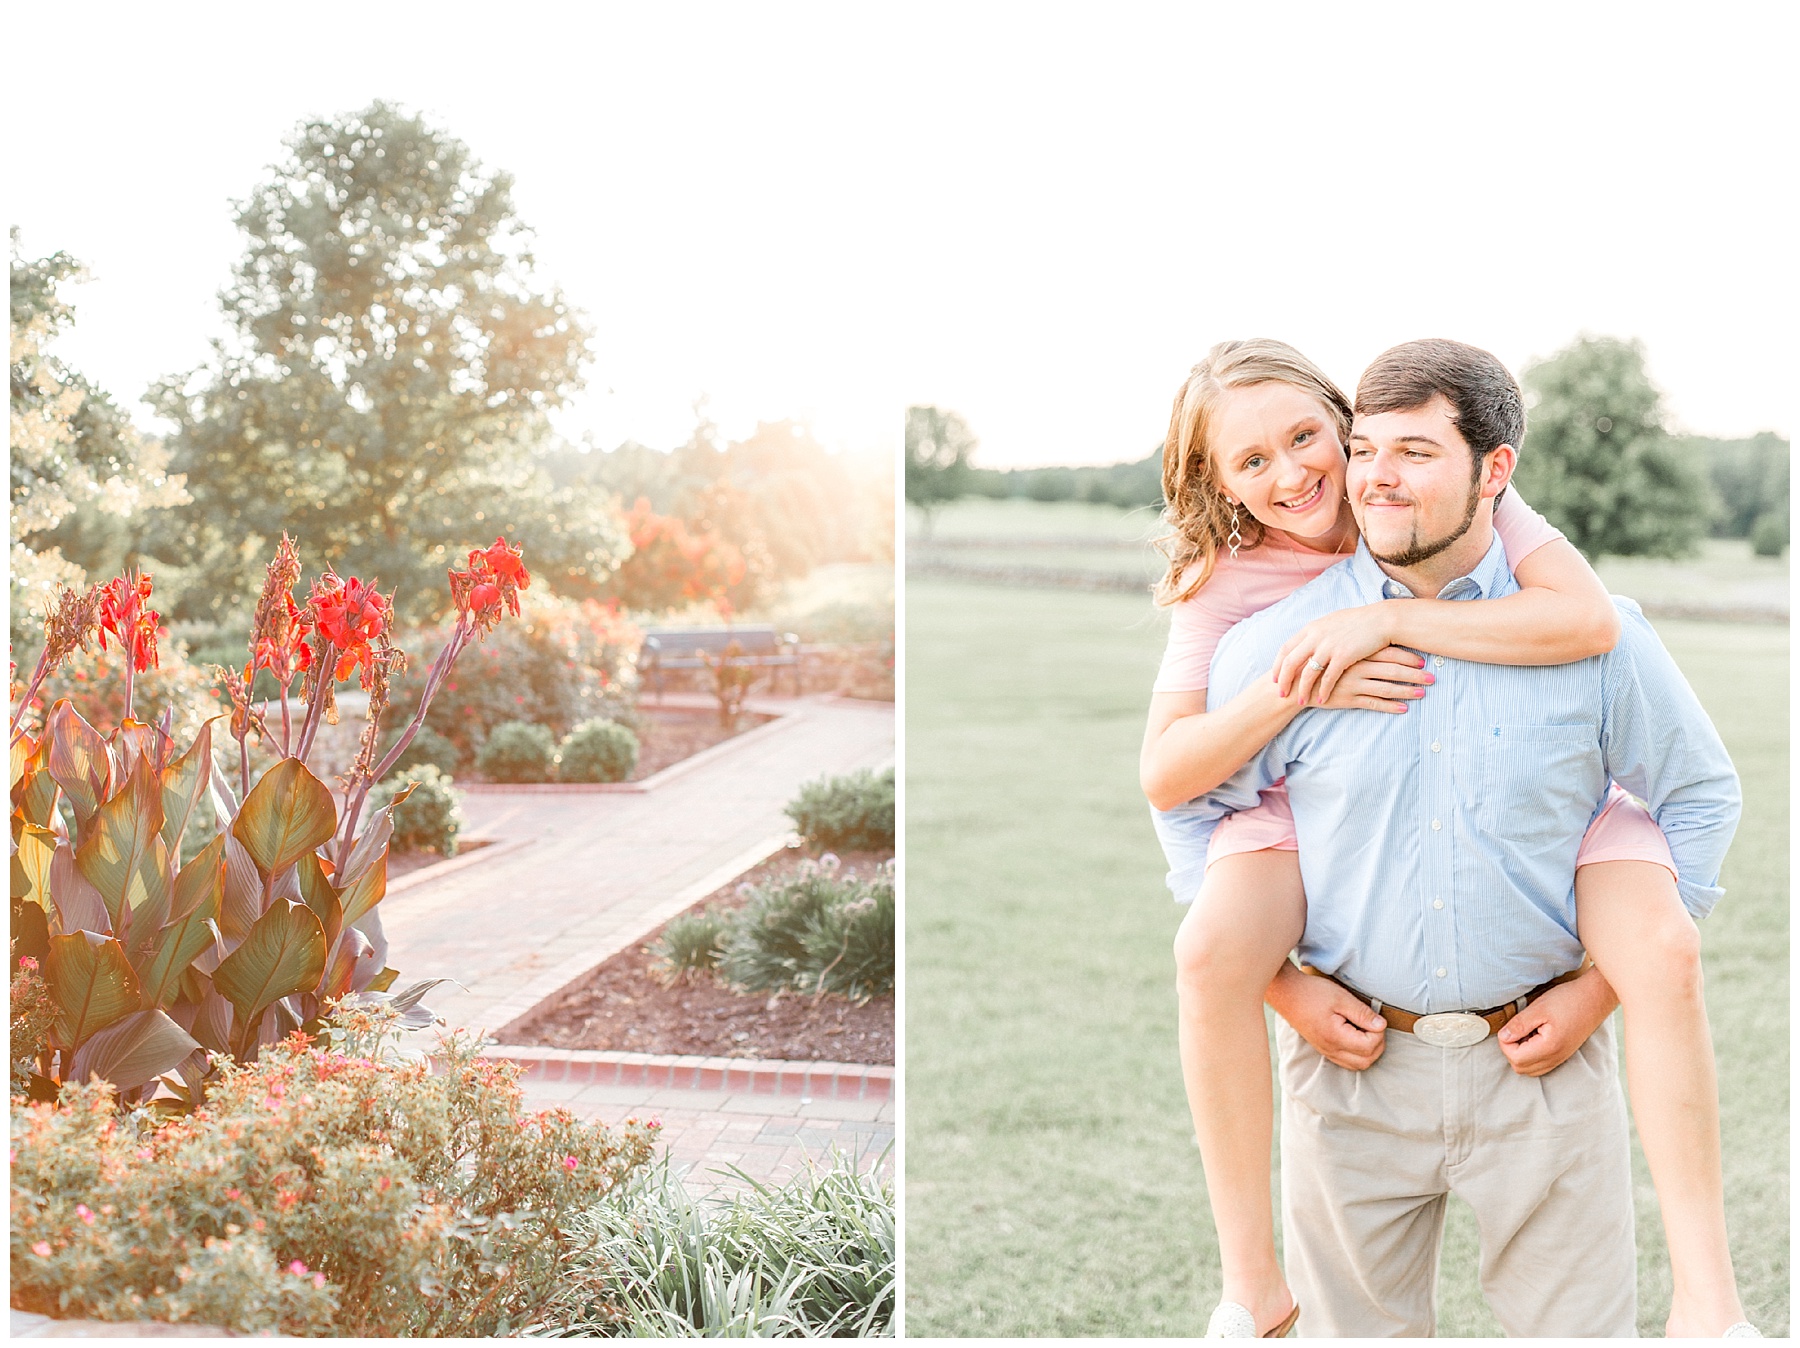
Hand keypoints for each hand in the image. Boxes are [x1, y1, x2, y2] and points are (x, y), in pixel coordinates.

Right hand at [1266, 963, 1386, 1069]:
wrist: (1287, 993)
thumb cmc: (1312, 992)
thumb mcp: (1341, 997)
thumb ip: (1363, 1013)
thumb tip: (1381, 1025)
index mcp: (1335, 1037)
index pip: (1369, 1047)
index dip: (1378, 1033)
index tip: (1374, 1018)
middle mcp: (1331, 1049)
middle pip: (1366, 1061)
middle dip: (1377, 1044)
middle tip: (1373, 1024)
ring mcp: (1327, 1051)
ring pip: (1358, 1065)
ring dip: (1369, 1051)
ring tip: (1366, 1030)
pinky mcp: (1324, 1049)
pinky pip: (1347, 1061)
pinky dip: (1358, 1053)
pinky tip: (1356, 1036)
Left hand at [1275, 606, 1407, 703]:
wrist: (1382, 620)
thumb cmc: (1359, 622)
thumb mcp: (1332, 622)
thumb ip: (1317, 632)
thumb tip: (1307, 640)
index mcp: (1311, 628)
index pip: (1286, 649)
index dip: (1278, 665)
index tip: (1274, 679)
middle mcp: (1316, 636)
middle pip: (1290, 662)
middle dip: (1283, 681)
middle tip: (1281, 694)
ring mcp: (1329, 646)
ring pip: (1307, 673)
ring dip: (1302, 690)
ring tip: (1301, 702)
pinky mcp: (1343, 656)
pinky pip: (1328, 678)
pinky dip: (1323, 691)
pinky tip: (1322, 700)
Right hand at [1310, 647, 1432, 713]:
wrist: (1296, 684)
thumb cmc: (1315, 664)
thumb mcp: (1332, 647)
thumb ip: (1352, 644)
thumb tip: (1373, 637)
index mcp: (1354, 652)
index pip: (1386, 652)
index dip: (1406, 656)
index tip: (1423, 659)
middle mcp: (1356, 667)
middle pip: (1391, 670)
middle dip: (1414, 674)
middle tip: (1432, 676)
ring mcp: (1353, 684)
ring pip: (1386, 687)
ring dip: (1406, 690)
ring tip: (1423, 692)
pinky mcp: (1348, 700)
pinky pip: (1373, 704)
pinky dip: (1389, 707)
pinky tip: (1404, 709)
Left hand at [1497, 966, 1617, 1076]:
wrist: (1595, 998)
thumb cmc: (1568, 999)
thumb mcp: (1539, 1008)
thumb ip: (1519, 1025)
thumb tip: (1503, 1036)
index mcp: (1549, 1048)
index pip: (1515, 1058)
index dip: (1505, 1043)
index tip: (1510, 1027)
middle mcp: (1556, 1058)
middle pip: (1521, 1068)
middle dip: (1511, 1050)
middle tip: (1516, 1029)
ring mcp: (1561, 1058)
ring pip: (1530, 1069)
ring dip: (1520, 1053)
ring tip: (1526, 1032)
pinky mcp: (1563, 1054)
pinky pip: (1541, 1064)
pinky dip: (1531, 1054)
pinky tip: (1534, 1035)